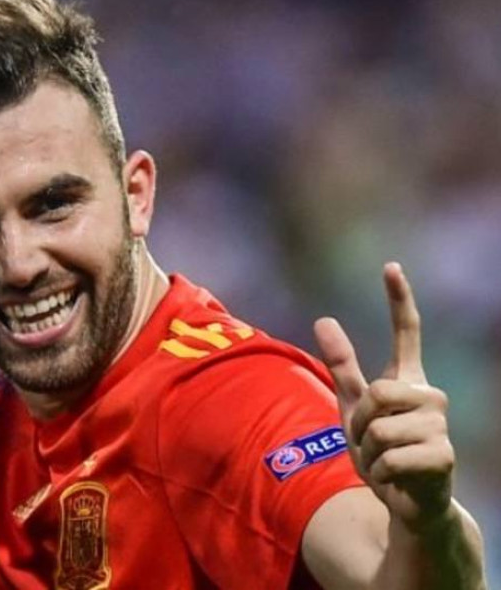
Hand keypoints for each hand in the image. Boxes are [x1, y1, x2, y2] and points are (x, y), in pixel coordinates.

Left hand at [314, 263, 453, 530]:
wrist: (407, 502)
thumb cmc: (381, 451)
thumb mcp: (353, 407)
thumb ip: (342, 366)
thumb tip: (324, 318)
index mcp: (408, 381)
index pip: (406, 332)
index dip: (398, 298)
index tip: (390, 266)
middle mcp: (430, 395)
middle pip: (377, 392)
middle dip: (362, 423)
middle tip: (371, 443)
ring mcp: (440, 425)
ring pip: (379, 428)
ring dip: (369, 452)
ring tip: (385, 462)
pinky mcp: (443, 456)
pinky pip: (389, 457)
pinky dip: (381, 472)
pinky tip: (397, 479)